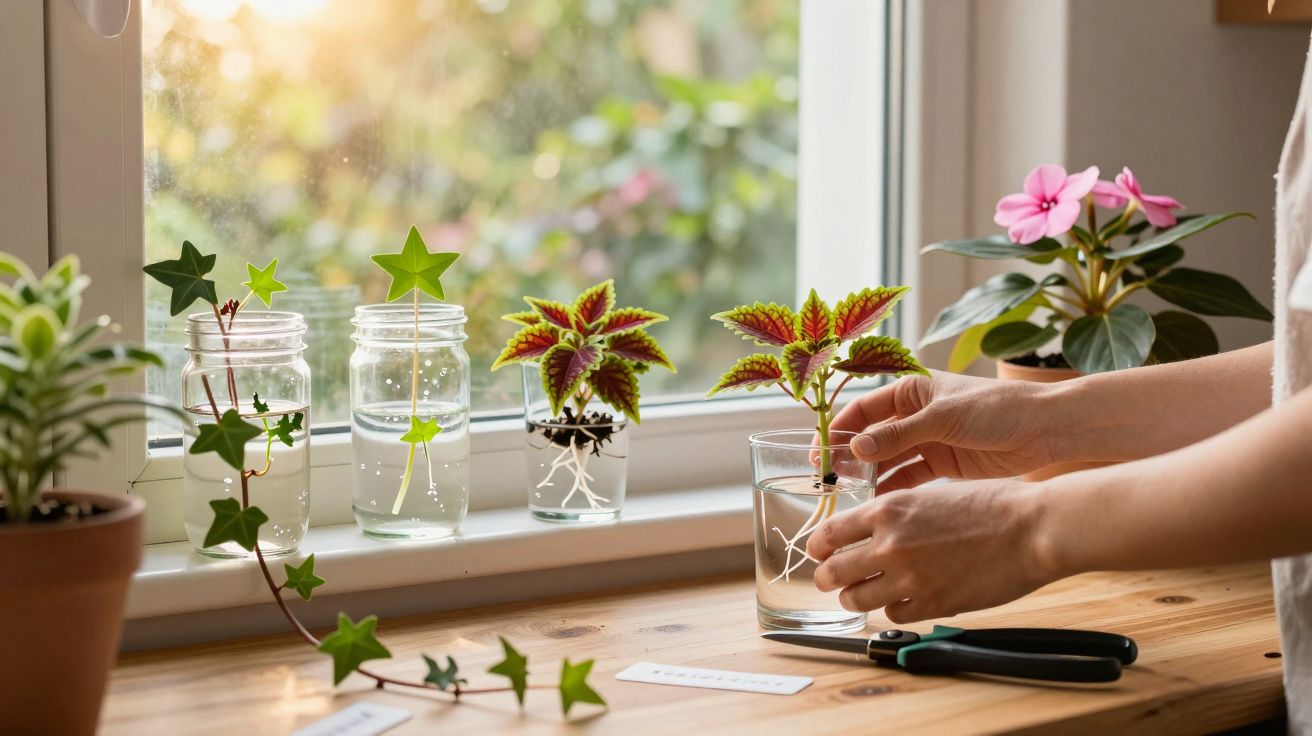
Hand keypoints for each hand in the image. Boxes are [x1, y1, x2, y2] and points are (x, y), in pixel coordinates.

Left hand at [807, 480, 1053, 622]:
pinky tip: (906, 600)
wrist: (1032, 528)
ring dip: (855, 597)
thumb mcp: (932, 494)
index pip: (829, 533)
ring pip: (856, 599)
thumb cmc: (993, 505)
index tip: (818, 553)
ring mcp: (909, 577)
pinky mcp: (931, 604)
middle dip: (826, 578)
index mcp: (888, 510)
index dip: (818, 547)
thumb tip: (875, 529)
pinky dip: (895, 608)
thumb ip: (898, 514)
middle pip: (831, 571)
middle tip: (830, 580)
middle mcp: (890, 544)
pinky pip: (893, 614)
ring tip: (863, 594)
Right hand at [831, 371, 1067, 491]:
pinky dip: (893, 488)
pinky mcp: (942, 464)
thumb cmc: (996, 408)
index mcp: (911, 389)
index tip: (821, 452)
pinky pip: (909, 477)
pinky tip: (879, 503)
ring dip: (870, 475)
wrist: (1044, 429)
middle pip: (871, 436)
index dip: (840, 429)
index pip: (863, 408)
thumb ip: (898, 434)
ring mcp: (928, 440)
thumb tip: (856, 448)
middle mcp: (914, 414)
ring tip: (850, 495)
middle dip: (850, 456)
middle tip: (830, 480)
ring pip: (888, 459)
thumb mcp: (942, 417)